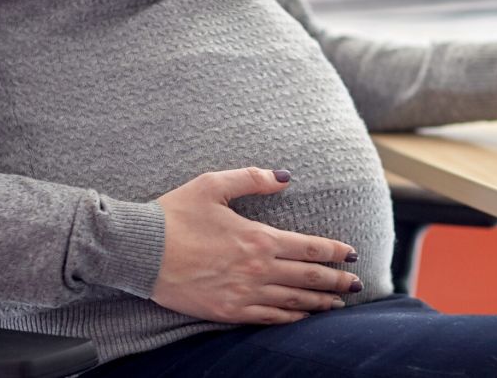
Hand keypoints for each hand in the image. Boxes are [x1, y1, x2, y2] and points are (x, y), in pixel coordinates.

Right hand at [151, 167, 362, 324]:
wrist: (138, 251)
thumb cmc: (173, 214)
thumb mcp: (212, 184)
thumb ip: (252, 179)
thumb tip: (285, 177)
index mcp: (258, 237)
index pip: (310, 248)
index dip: (335, 252)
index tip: (352, 254)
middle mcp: (257, 269)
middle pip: (309, 278)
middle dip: (337, 282)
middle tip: (357, 284)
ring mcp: (243, 293)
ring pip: (293, 302)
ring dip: (319, 303)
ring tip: (337, 304)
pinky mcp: (226, 311)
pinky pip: (268, 318)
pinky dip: (290, 319)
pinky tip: (301, 317)